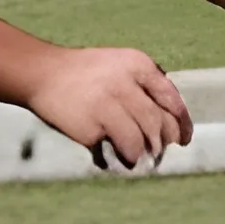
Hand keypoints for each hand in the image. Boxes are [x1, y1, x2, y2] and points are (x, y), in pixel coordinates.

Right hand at [25, 46, 192, 167]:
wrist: (41, 73)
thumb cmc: (87, 73)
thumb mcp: (120, 65)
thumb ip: (146, 86)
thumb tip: (174, 123)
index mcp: (137, 64)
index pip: (171, 99)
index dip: (182, 123)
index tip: (183, 139)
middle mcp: (124, 83)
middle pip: (158, 123)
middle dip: (163, 142)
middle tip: (159, 150)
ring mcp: (106, 105)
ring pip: (140, 142)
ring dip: (141, 154)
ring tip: (135, 156)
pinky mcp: (90, 127)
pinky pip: (114, 150)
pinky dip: (118, 158)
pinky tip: (113, 158)